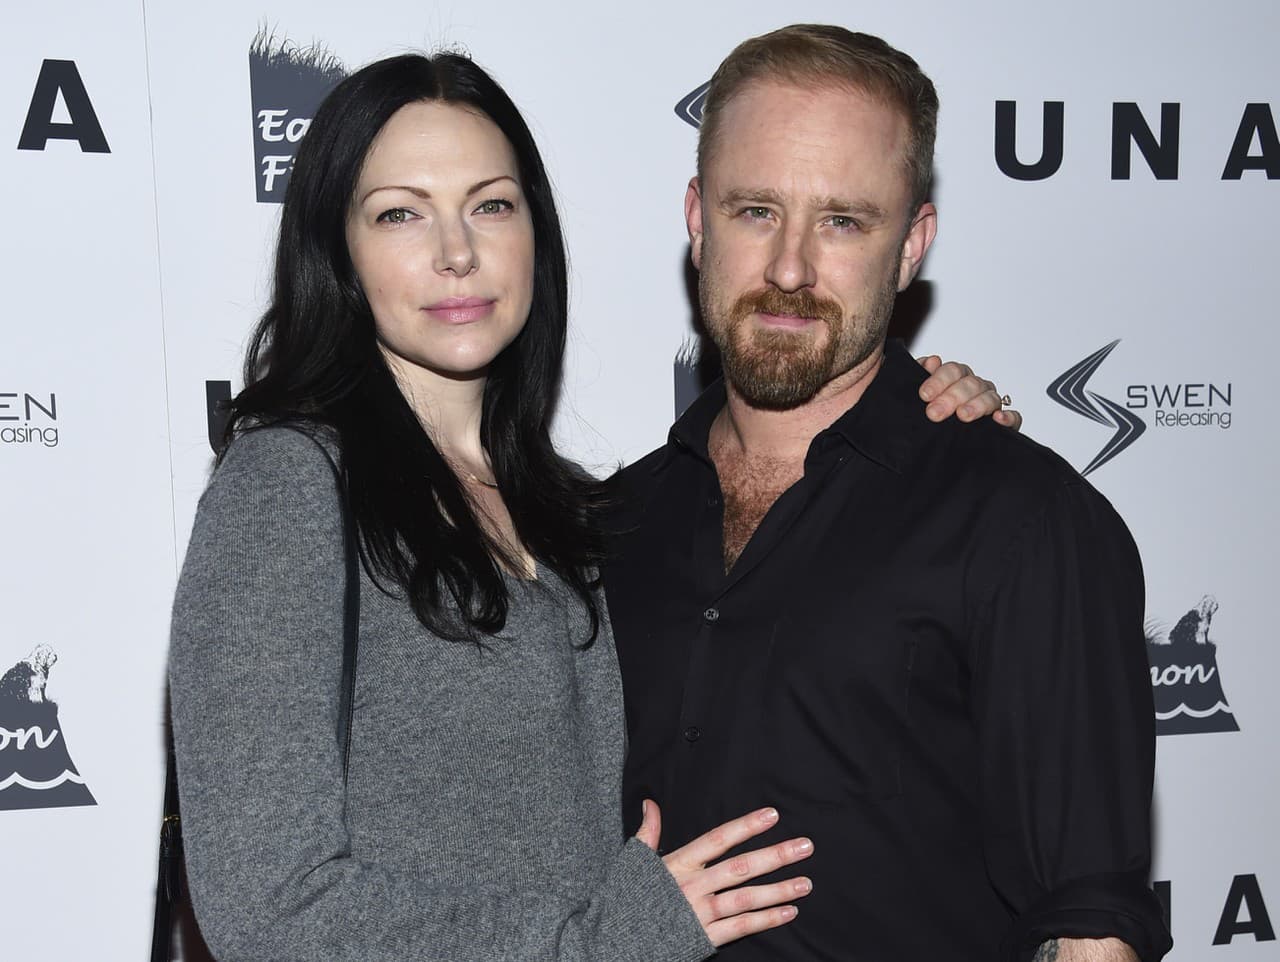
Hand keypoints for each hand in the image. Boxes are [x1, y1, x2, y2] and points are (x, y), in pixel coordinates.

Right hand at [636, 800, 812, 946]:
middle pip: (740, 867)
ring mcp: (700, 913)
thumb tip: (651, 803)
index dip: (746, 826)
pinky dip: (765, 920)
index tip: (772, 815)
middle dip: (775, 856)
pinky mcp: (704, 938)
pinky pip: (740, 928)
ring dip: (778, 890)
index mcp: (678, 865)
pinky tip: (788, 912)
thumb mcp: (633, 863)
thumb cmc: (624, 900)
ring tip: (806, 882)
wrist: (614, 941)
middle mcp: (693, 887)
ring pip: (746, 898)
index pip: (718, 839)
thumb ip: (647, 832)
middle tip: (805, 846)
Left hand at [916, 355, 1022, 430]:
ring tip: (963, 415)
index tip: (924, 395)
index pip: (953, 371)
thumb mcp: (915, 399)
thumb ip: (920, 375)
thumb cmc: (926, 418)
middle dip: (951, 397)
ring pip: (990, 397)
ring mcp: (991, 406)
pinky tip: (997, 419)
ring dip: (976, 405)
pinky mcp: (1005, 426)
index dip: (939, 380)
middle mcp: (975, 390)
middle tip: (934, 413)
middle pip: (970, 384)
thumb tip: (931, 361)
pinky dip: (1008, 417)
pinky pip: (1014, 418)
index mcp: (956, 379)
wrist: (928, 448)